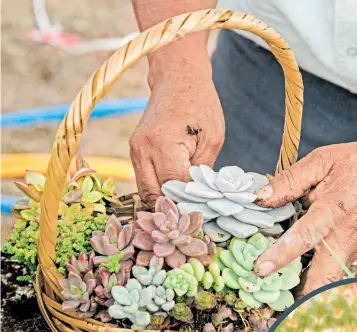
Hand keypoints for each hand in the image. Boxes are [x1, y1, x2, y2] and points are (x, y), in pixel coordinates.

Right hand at [130, 70, 224, 206]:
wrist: (177, 78)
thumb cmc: (201, 105)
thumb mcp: (213, 139)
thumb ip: (203, 171)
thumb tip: (199, 198)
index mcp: (163, 145)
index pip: (174, 189)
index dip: (188, 204)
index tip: (203, 215)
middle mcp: (143, 150)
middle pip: (154, 195)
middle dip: (173, 208)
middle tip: (192, 219)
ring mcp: (135, 150)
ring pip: (146, 191)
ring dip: (163, 202)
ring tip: (185, 209)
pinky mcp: (135, 150)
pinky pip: (144, 180)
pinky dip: (158, 190)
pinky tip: (175, 195)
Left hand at [253, 137, 356, 295]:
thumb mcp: (323, 161)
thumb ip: (290, 180)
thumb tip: (261, 196)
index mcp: (332, 212)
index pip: (302, 239)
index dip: (280, 255)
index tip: (260, 269)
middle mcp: (345, 237)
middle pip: (323, 280)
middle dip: (300, 296)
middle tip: (275, 301)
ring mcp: (356, 247)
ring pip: (330, 276)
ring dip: (309, 284)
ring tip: (285, 285)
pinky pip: (337, 263)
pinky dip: (321, 268)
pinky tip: (307, 260)